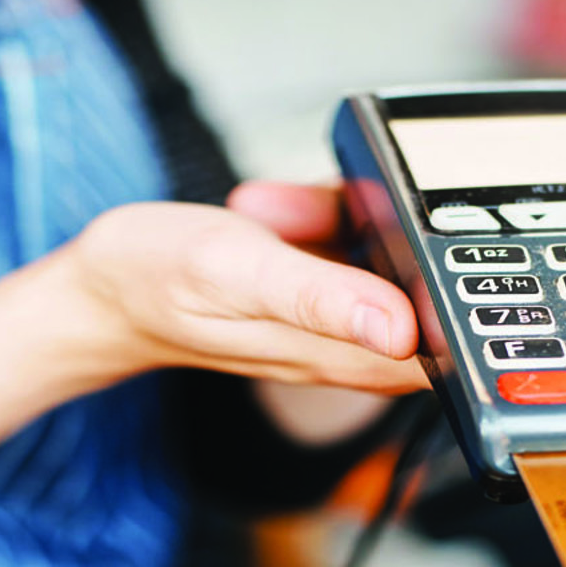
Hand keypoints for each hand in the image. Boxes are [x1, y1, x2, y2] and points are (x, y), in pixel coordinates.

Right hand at [66, 181, 427, 393]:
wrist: (101, 288)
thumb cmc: (156, 283)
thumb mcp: (239, 273)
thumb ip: (322, 299)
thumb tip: (401, 329)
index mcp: (346, 357)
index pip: (451, 349)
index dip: (464, 297)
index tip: (436, 244)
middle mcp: (351, 345)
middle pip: (428, 291)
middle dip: (401, 237)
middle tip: (334, 209)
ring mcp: (336, 319)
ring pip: (391, 258)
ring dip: (353, 218)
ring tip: (279, 212)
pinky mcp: (319, 290)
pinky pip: (354, 244)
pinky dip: (330, 215)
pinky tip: (282, 210)